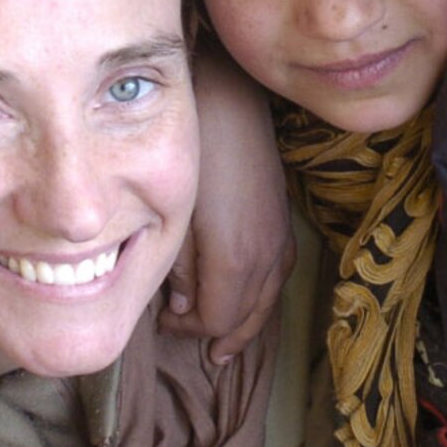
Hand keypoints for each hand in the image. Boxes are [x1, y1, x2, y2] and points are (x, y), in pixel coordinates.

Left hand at [168, 50, 295, 362]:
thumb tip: (183, 305)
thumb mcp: (176, 216)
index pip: (214, 319)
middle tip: (191, 343)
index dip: (188, 328)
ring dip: (245, 323)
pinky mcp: (283, 222)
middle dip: (218, 335)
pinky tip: (248, 298)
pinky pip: (279, 278)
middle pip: (245, 317)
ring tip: (222, 341)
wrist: (229, 104)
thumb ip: (181, 268)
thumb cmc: (195, 154)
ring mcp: (279, 239)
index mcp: (235, 259)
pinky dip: (262, 298)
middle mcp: (265, 257)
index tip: (163, 319)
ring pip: (268, 301)